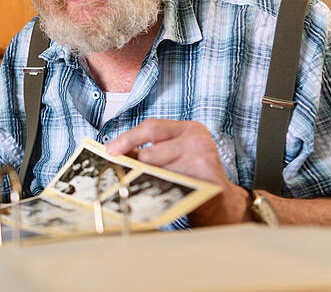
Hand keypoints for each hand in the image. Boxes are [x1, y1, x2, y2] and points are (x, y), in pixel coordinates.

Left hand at [105, 119, 248, 224]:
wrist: (221, 204)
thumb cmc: (192, 179)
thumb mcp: (172, 158)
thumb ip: (147, 151)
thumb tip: (115, 152)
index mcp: (189, 129)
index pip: (151, 127)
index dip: (127, 139)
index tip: (110, 151)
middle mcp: (197, 139)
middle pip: (150, 151)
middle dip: (135, 167)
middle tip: (125, 176)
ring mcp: (203, 157)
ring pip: (158, 171)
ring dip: (150, 182)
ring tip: (154, 189)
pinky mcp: (206, 177)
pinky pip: (171, 185)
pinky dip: (162, 191)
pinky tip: (164, 195)